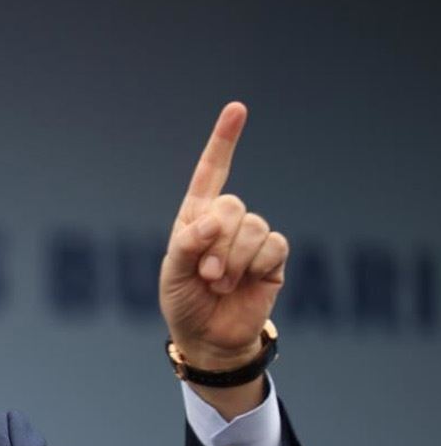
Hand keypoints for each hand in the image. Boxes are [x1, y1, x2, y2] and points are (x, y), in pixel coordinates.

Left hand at [160, 103, 288, 373]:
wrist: (209, 337)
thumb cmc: (183, 302)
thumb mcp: (173, 273)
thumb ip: (188, 243)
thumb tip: (214, 220)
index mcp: (196, 217)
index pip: (211, 173)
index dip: (224, 141)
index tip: (237, 109)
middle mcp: (226, 222)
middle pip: (232, 206)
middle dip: (216, 244)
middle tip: (206, 275)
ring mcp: (251, 239)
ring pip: (253, 228)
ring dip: (233, 261)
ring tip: (220, 284)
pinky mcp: (272, 258)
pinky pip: (273, 246)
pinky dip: (255, 266)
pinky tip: (245, 283)